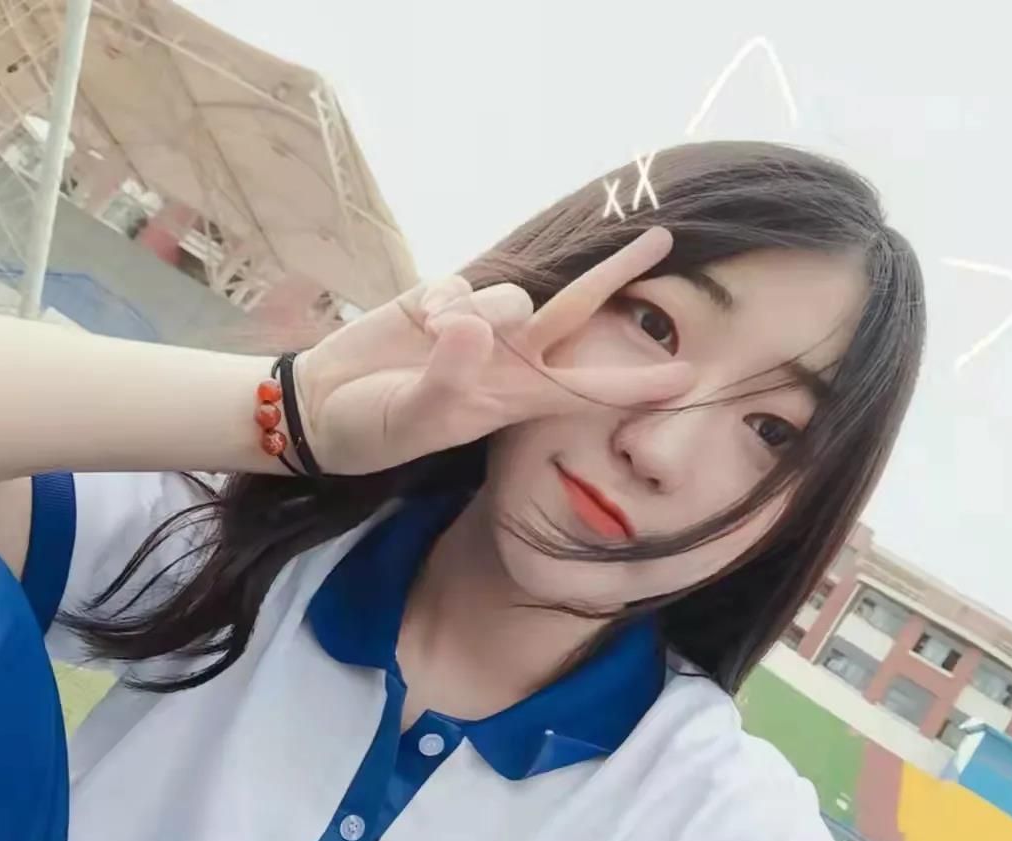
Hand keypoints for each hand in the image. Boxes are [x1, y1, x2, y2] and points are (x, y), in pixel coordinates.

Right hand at [295, 227, 691, 475]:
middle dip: (618, 275)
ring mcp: (478, 326)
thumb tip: (474, 324)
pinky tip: (416, 324)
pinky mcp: (443, 298)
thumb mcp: (410, 419)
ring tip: (433, 341)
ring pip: (511, 294)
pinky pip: (461, 283)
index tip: (688, 377)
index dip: (635, 384)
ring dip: (479, 312)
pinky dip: (439, 300)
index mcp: (512, 400)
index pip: (585, 389)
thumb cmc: (374, 428)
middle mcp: (508, 359)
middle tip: (664, 240)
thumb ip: (446, 377)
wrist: (322, 405)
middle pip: (575, 311)